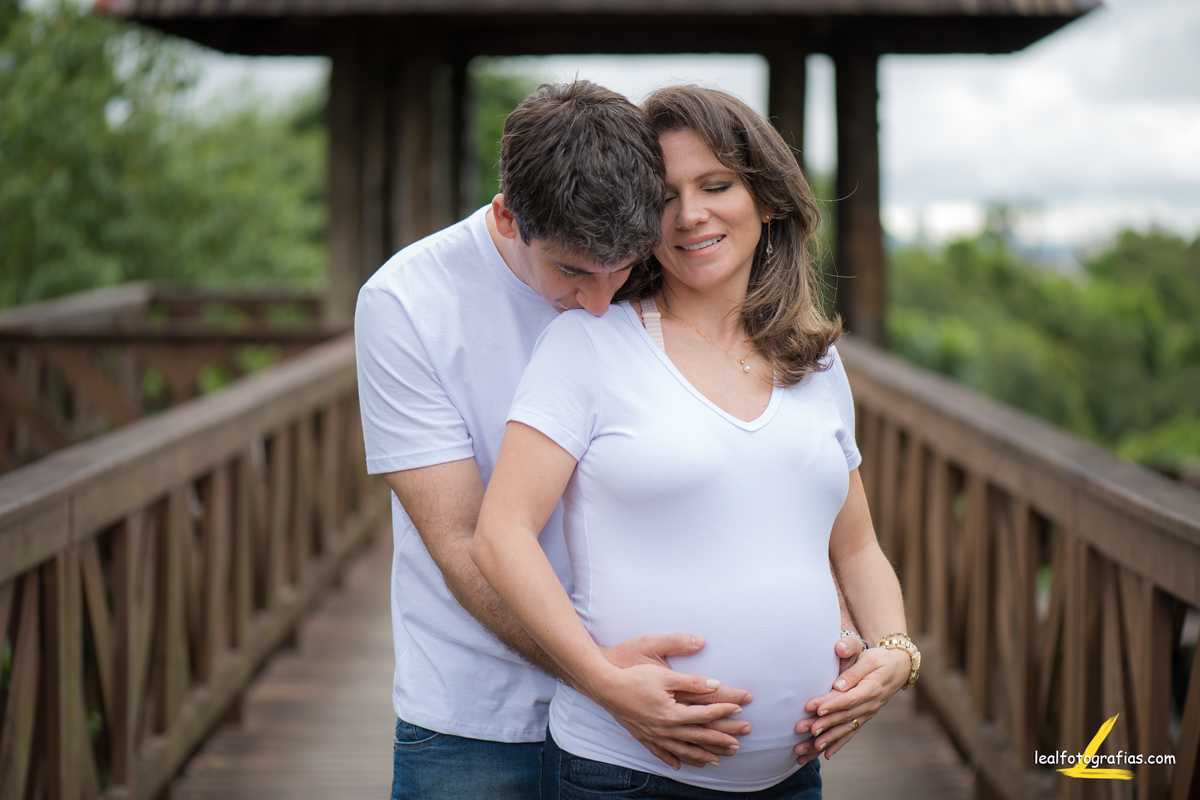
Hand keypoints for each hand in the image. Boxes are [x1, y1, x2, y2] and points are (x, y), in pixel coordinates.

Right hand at [597, 634, 748, 769]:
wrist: (605, 687)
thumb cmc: (634, 677)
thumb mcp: (664, 674)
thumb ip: (691, 681)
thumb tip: (715, 684)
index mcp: (672, 713)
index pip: (704, 714)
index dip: (723, 711)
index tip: (739, 709)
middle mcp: (664, 729)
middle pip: (698, 737)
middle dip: (720, 740)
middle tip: (738, 744)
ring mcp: (653, 735)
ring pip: (682, 750)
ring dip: (701, 756)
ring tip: (717, 760)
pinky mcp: (643, 736)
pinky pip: (661, 753)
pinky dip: (673, 760)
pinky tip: (680, 766)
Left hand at [793, 645, 908, 764]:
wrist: (898, 669)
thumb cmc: (880, 659)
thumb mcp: (869, 658)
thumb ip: (853, 671)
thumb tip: (837, 685)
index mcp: (871, 688)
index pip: (849, 699)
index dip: (833, 705)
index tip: (816, 709)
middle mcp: (870, 705)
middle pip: (845, 716)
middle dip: (824, 724)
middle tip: (805, 729)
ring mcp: (867, 714)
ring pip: (845, 728)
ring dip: (827, 738)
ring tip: (810, 746)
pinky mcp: (863, 718)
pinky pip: (850, 732)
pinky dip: (838, 744)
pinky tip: (825, 754)